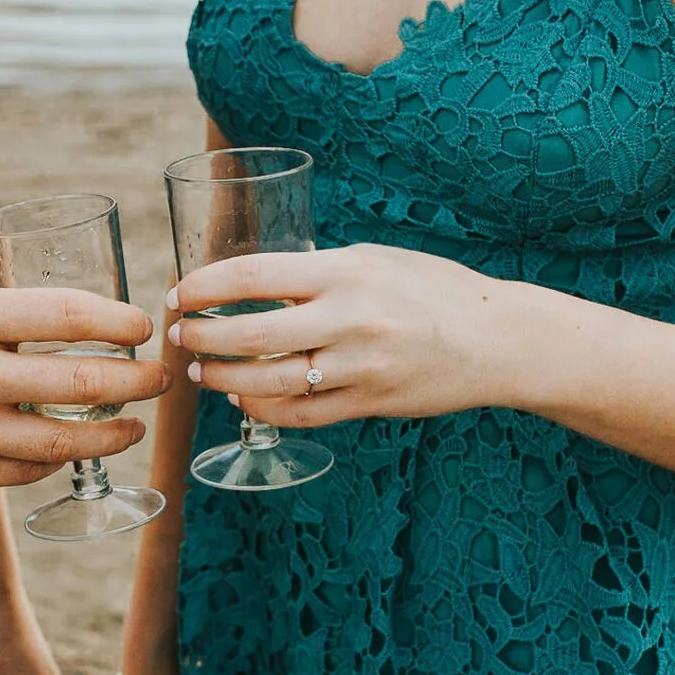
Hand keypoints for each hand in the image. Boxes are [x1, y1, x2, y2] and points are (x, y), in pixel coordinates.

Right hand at [0, 283, 169, 493]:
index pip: (64, 314)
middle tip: (161, 379)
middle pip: (80, 381)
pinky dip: (53, 462)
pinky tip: (66, 451)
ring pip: (61, 441)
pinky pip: (21, 472)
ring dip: (110, 434)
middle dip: (136, 382)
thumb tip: (61, 320)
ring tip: (131, 427)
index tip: (142, 327)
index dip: (117, 321)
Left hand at [168, 246, 524, 428]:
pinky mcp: (368, 404)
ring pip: (268, 382)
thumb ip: (316, 273)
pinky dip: (263, 409)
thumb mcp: (373, 261)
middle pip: (251, 334)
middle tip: (179, 334)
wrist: (495, 339)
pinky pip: (299, 414)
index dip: (204, 287)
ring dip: (222, 379)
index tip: (179, 293)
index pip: (253, 276)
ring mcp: (359, 367)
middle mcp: (349, 319)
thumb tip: (252, 284)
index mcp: (346, 271)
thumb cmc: (431, 289)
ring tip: (201, 372)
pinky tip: (243, 399)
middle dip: (202, 336)